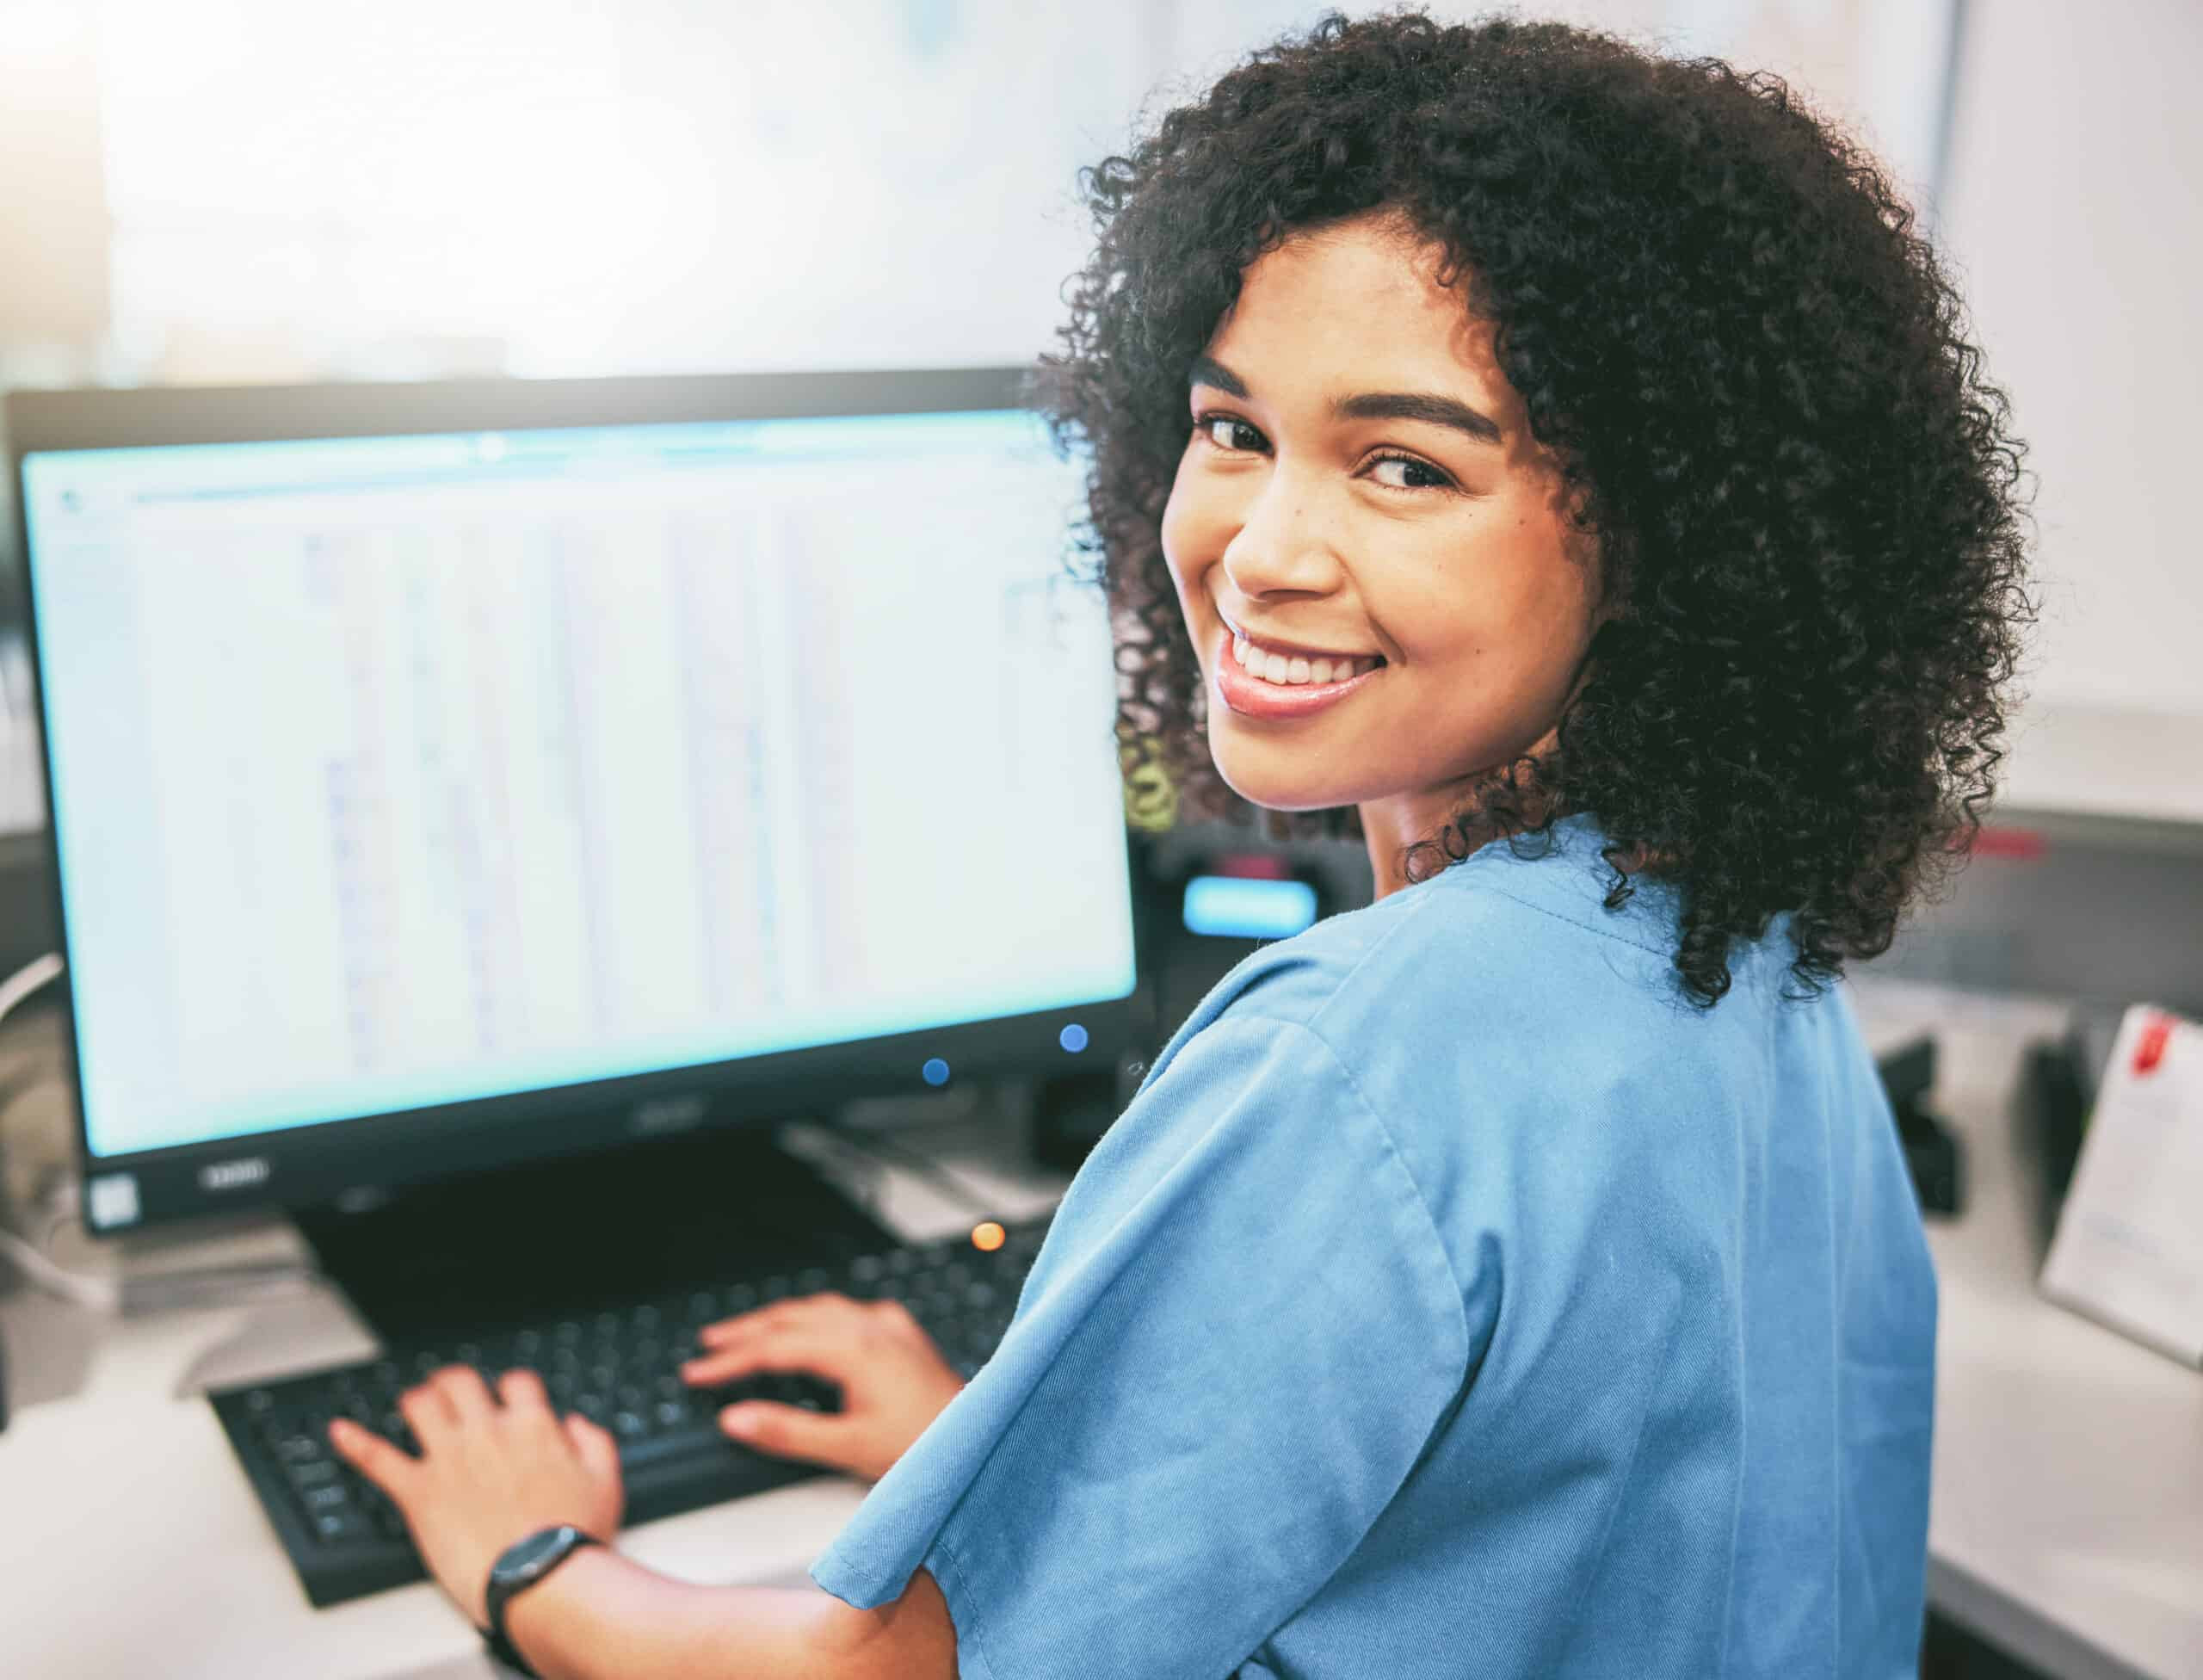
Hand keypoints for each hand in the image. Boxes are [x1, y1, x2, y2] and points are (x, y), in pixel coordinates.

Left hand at [329, 1367, 623, 1628]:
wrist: (541, 1580)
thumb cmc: (574, 1537)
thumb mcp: (605, 1480)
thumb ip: (593, 1440)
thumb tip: (572, 1422)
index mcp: (532, 1426)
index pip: (515, 1381)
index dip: (509, 1388)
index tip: (506, 1400)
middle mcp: (487, 1432)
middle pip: (459, 1381)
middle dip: (453, 1383)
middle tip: (449, 1393)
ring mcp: (448, 1459)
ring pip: (418, 1405)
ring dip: (415, 1400)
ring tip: (413, 1405)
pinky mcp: (419, 1492)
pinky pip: (378, 1459)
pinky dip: (355, 1442)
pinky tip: (339, 1431)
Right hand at [682, 1293, 963, 1481]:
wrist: (984, 1438)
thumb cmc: (926, 1447)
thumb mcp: (848, 1449)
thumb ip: (787, 1432)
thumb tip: (735, 1418)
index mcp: (853, 1348)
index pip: (774, 1346)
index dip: (729, 1360)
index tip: (696, 1371)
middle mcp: (872, 1327)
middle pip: (793, 1316)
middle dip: (747, 1329)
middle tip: (709, 1345)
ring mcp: (890, 1327)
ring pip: (820, 1308)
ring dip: (780, 1318)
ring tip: (748, 1332)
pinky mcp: (904, 1335)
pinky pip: (848, 1311)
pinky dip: (816, 1317)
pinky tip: (814, 1328)